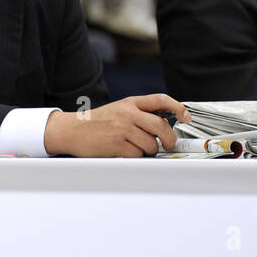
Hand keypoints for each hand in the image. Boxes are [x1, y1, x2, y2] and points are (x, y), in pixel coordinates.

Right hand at [42, 94, 190, 156]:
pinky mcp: (116, 144)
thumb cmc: (96, 123)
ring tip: (134, 147)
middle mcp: (127, 113)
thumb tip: (165, 126)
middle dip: (168, 139)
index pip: (160, 100)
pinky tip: (123, 151)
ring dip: (148, 150)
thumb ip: (139, 114)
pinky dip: (134, 156)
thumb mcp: (118, 110)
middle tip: (167, 145)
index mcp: (130, 103)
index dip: (178, 107)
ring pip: (151, 144)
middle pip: (161, 126)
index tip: (186, 116)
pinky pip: (137, 154)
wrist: (71, 130)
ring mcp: (121, 128)